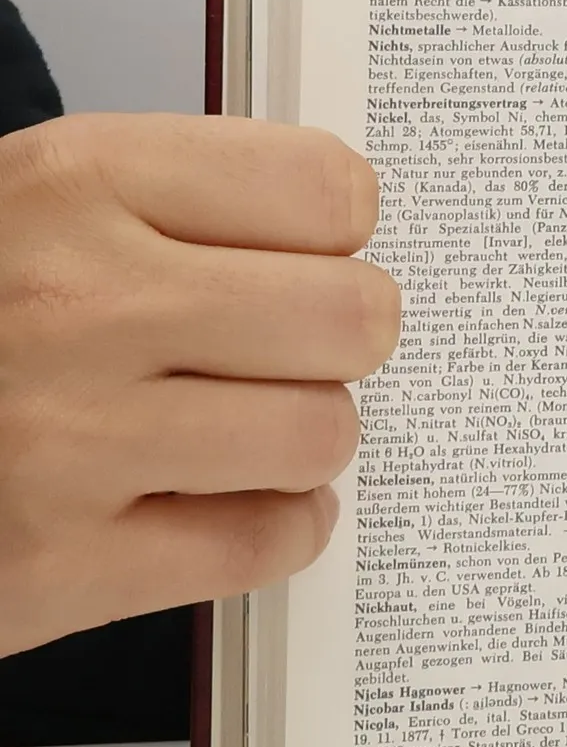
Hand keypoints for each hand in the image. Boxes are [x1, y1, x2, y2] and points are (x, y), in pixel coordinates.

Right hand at [0, 114, 400, 656]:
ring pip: (321, 434)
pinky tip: (222, 499)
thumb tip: (342, 224)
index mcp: (74, 184)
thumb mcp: (34, 204)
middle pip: (352, 317)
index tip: (308, 252)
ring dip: (300, 438)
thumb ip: (180, 203)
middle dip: (338, 340)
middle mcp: (76, 304)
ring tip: (239, 427)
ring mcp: (67, 439)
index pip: (325, 189)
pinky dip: (274, 526)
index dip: (334, 232)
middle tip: (289, 350)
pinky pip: (266, 541)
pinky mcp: (63, 562)